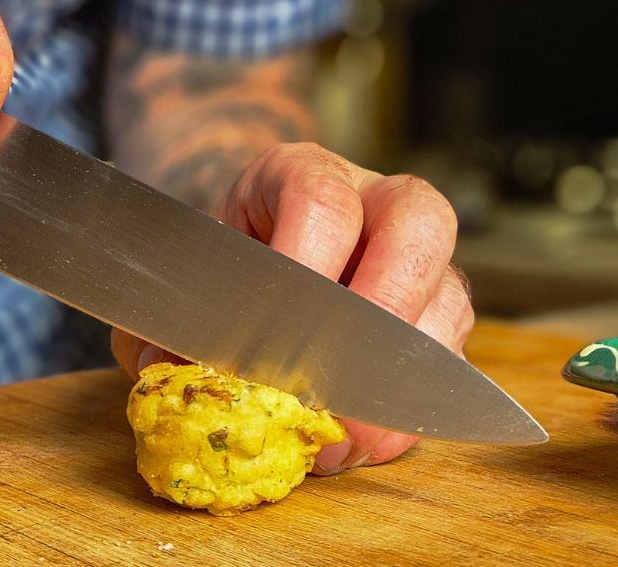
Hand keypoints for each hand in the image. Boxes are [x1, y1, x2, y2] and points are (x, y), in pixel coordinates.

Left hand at [112, 143, 473, 474]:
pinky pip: (444, 363)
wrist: (247, 266)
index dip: (305, 261)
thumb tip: (179, 378)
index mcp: (304, 175)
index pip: (323, 198)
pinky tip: (366, 442)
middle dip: (384, 305)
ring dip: (398, 376)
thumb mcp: (183, 280)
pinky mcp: (434, 318)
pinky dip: (406, 412)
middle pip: (419, 222)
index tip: (277, 326)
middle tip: (337, 376)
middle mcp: (376, 203)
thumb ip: (169, 325)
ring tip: (343, 432)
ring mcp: (418, 260)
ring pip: (447, 298)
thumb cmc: (220, 269)